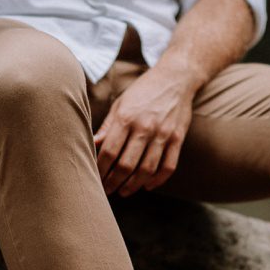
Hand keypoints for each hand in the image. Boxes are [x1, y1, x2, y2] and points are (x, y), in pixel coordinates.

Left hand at [94, 66, 197, 195]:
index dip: (100, 169)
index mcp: (126, 118)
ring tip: (124, 191)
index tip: (95, 178)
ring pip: (146, 170)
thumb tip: (92, 145)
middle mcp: (144, 127)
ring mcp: (163, 134)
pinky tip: (147, 185)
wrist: (175, 78)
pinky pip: (168, 166)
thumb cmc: (143, 91)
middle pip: (126, 165)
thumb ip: (107, 127)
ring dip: (133, 186)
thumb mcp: (120, 104)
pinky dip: (157, 180)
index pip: (109, 152)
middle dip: (114, 182)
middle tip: (107, 190)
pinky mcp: (177, 138)